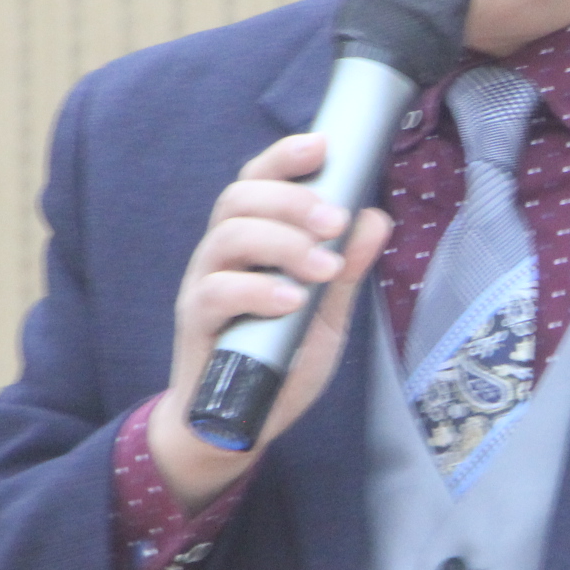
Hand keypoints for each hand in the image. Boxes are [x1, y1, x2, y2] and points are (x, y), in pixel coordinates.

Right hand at [146, 132, 392, 506]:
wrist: (237, 423)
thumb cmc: (279, 359)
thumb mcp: (325, 314)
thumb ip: (346, 269)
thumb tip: (375, 218)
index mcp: (251, 240)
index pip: (258, 181)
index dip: (285, 157)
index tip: (322, 145)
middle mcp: (222, 253)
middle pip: (240, 198)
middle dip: (292, 200)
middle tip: (335, 221)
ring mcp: (204, 285)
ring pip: (228, 237)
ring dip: (281, 242)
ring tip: (322, 267)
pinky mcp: (195, 323)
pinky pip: (216, 292)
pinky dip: (257, 290)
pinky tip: (291, 300)